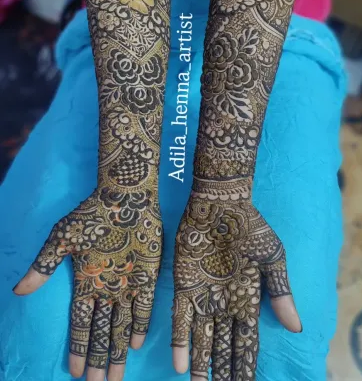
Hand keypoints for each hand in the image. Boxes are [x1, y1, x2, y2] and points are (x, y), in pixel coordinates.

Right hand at [14, 187, 162, 380]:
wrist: (125, 196)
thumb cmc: (92, 214)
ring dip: (117, 352)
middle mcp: (107, 288)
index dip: (77, 348)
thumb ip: (44, 266)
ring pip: (121, 326)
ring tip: (115, 379)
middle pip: (101, 332)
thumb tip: (18, 291)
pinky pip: (143, 306)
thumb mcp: (63, 239)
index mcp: (86, 282)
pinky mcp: (147, 275)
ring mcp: (128, 283)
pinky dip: (139, 325)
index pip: (80, 324)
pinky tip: (134, 345)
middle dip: (98, 360)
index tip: (74, 373)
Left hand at [172, 198, 300, 379]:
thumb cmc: (250, 228)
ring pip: (202, 341)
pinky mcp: (184, 287)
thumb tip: (297, 328)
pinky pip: (180, 320)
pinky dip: (181, 343)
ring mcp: (203, 297)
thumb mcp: (271, 258)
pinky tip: (180, 367)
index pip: (247, 341)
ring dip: (201, 366)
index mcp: (247, 298)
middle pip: (224, 347)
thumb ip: (280, 293)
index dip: (247, 364)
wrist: (221, 204)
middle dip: (224, 372)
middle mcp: (224, 304)